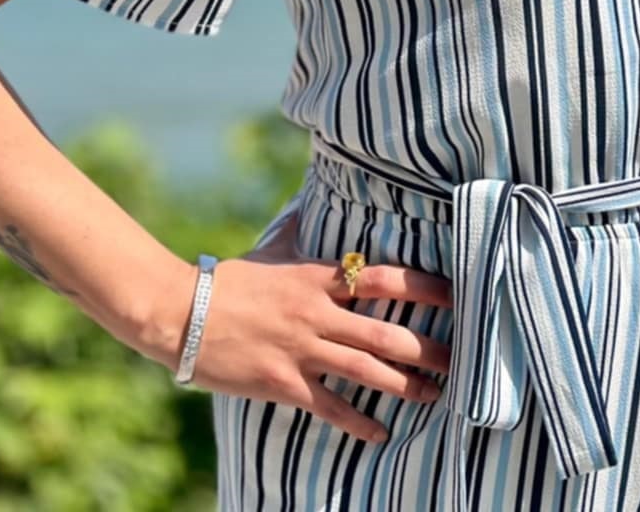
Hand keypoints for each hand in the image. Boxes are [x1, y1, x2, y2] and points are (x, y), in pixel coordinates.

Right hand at [157, 210, 453, 442]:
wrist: (181, 313)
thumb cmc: (226, 281)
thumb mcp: (268, 251)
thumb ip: (294, 233)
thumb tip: (304, 207)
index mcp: (317, 278)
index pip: (384, 278)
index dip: (424, 286)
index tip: (456, 295)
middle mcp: (318, 314)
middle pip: (386, 332)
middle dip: (427, 348)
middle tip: (459, 359)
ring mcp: (302, 350)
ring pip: (367, 369)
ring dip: (405, 384)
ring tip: (435, 395)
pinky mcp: (283, 382)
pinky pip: (330, 405)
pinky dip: (358, 421)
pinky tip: (381, 432)